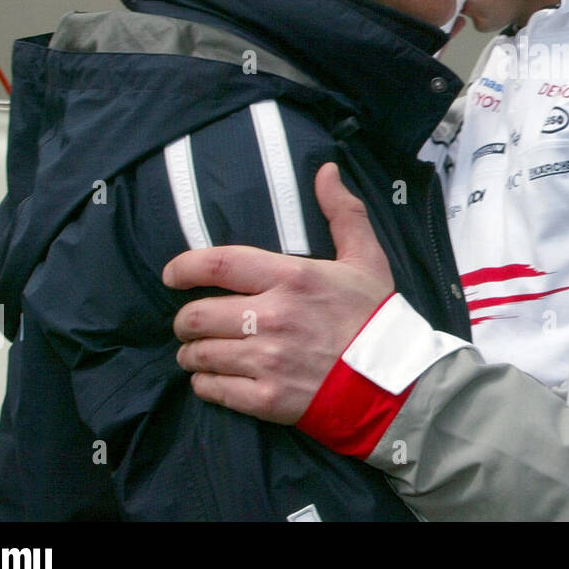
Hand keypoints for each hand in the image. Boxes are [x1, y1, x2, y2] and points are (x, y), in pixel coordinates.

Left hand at [163, 163, 393, 422]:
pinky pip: (213, 390)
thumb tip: (326, 170)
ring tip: (200, 353)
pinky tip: (214, 380)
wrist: (396, 381)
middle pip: (196, 316)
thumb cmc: (376, 317)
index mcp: (292, 278)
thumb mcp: (366, 258)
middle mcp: (273, 317)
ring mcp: (267, 360)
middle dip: (185, 321)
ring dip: (193, 354)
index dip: (184, 268)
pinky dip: (205, 385)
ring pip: (200, 355)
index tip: (172, 274)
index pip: (218, 265)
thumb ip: (342, 212)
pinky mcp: (267, 399)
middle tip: (191, 324)